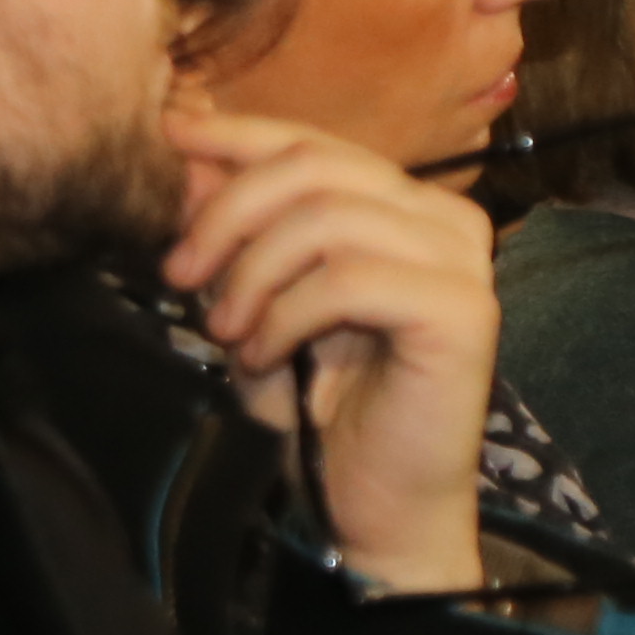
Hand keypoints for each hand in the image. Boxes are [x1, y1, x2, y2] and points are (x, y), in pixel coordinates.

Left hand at [158, 108, 500, 596]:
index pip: (314, 143)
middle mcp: (444, 218)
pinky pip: (350, 280)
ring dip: (252, 275)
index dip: (238, 134)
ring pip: (327, 219)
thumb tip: (188, 160)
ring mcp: (462, 261)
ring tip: (226, 332)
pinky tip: (263, 357)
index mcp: (403, 205)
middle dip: (228, 215)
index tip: (170, 134)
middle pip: (314, 168)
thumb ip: (236, 232)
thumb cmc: (319, 403)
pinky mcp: (464, 310)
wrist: (376, 500)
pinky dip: (286, 315)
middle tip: (178, 275)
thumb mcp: (257, 300)